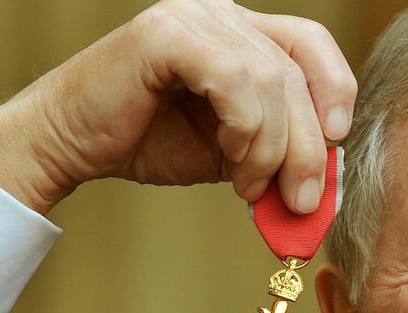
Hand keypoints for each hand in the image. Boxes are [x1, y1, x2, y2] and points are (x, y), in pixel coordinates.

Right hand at [0, 0, 355, 214]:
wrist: (70, 146)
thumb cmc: (150, 142)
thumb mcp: (236, 152)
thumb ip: (280, 154)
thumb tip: (329, 185)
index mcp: (241, 31)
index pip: (311, 43)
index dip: (336, 90)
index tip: (337, 141)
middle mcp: (220, 13)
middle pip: (297, 70)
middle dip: (308, 146)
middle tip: (300, 199)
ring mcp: (192, 15)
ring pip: (271, 80)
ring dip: (271, 147)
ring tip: (250, 186)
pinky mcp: (165, 32)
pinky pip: (235, 79)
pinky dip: (244, 128)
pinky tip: (230, 158)